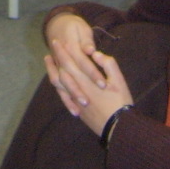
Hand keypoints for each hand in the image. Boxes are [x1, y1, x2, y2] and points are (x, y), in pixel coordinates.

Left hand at [43, 15, 133, 132]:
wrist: (118, 128)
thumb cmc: (120, 102)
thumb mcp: (118, 81)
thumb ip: (107, 64)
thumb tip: (94, 53)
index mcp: (85, 80)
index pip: (70, 61)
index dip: (63, 50)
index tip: (57, 40)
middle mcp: (76, 89)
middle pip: (62, 69)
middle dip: (57, 55)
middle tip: (53, 44)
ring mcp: (75, 100)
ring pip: (58, 83)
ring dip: (52, 69)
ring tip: (48, 60)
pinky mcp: (77, 109)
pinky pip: (62, 94)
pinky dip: (57, 85)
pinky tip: (57, 81)